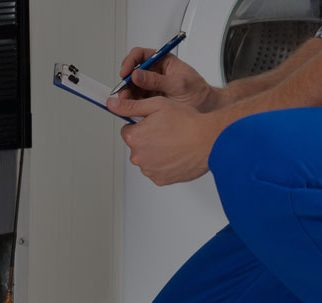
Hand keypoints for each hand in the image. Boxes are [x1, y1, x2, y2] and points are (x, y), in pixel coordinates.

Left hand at [109, 97, 227, 185]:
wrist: (209, 141)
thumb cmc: (188, 122)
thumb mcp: (157, 105)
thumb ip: (130, 106)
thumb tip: (112, 104)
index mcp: (134, 137)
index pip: (127, 130)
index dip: (141, 124)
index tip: (154, 123)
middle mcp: (139, 157)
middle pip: (137, 145)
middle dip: (148, 139)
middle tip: (167, 131)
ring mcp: (150, 170)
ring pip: (148, 158)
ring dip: (156, 152)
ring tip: (174, 143)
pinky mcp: (161, 180)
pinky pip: (158, 171)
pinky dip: (165, 164)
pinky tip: (176, 154)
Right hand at [117, 48, 224, 111]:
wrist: (206, 107)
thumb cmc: (198, 92)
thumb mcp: (179, 84)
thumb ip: (157, 80)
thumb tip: (138, 74)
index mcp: (163, 61)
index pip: (141, 55)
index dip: (130, 62)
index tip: (126, 72)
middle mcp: (155, 72)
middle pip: (132, 71)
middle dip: (126, 81)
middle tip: (124, 91)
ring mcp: (151, 85)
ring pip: (132, 86)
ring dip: (127, 94)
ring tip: (127, 102)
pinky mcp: (150, 98)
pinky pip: (137, 99)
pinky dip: (132, 103)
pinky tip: (132, 107)